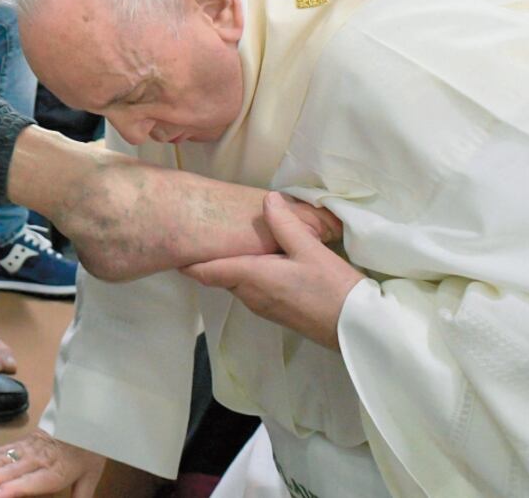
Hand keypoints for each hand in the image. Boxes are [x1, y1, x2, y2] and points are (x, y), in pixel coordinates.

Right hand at [0, 429, 104, 497]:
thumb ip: (81, 496)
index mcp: (56, 471)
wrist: (87, 418)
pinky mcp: (24, 440)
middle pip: (14, 470)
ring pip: (5, 458)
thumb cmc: (88, 451)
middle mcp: (40, 459)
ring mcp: (30, 448)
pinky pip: (4, 448)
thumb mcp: (90, 476)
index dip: (15, 488)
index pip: (33, 481)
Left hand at [181, 193, 361, 349]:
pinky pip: (249, 289)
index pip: (207, 271)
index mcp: (252, 277)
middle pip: (218, 275)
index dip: (188, 260)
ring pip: (234, 282)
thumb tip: (267, 200)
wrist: (354, 329)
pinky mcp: (275, 311)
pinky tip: (256, 258)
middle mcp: (250, 295)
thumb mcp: (310, 250)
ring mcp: (262, 306)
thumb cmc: (332, 288)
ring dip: (227, 265)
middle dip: (207, 258)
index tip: (174, 244)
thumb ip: (284, 224)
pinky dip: (244, 273)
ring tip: (223, 240)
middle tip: (198, 233)